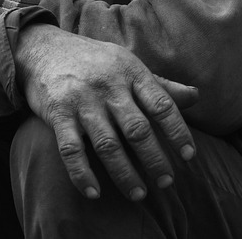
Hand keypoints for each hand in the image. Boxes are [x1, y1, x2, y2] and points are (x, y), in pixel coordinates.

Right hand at [15, 24, 198, 202]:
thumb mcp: (130, 65)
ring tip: (139, 194)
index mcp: (132, 72)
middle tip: (167, 182)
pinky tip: (94, 192)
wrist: (45, 48)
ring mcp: (83, 100)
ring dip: (124, 173)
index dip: (178, 131)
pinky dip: (82, 173)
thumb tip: (197, 96)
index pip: (162, 105)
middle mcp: (109, 86)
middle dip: (154, 159)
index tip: (189, 156)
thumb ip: (161, 85)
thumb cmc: (96, 61)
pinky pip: (71, 149)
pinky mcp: (57, 113)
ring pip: (108, 144)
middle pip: (138, 129)